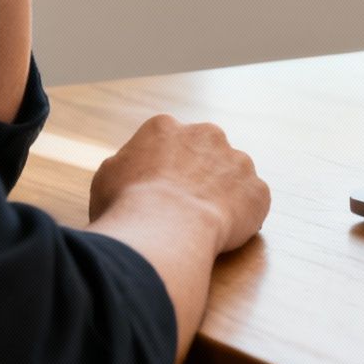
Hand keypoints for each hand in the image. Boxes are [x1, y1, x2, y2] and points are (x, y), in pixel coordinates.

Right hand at [90, 117, 270, 255]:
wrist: (164, 229)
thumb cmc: (128, 206)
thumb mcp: (106, 178)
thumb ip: (125, 166)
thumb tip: (131, 170)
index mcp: (165, 127)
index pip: (169, 141)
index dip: (165, 168)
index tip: (161, 190)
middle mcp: (206, 134)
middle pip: (206, 151)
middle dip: (200, 174)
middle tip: (186, 206)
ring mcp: (237, 161)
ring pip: (233, 175)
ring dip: (223, 195)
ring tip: (204, 225)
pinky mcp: (257, 190)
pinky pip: (252, 203)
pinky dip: (243, 218)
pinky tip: (224, 235)